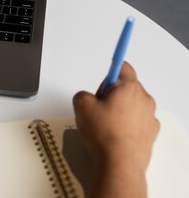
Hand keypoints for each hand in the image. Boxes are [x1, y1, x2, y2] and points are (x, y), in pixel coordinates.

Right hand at [72, 62, 158, 197]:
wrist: (119, 164)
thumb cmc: (104, 134)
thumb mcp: (81, 105)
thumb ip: (82, 94)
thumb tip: (86, 98)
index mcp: (129, 88)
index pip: (123, 67)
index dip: (110, 70)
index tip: (108, 69)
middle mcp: (144, 100)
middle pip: (126, 88)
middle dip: (111, 94)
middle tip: (97, 108)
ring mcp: (150, 118)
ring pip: (131, 106)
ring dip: (119, 111)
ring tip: (104, 126)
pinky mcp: (151, 134)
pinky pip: (136, 122)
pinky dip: (126, 125)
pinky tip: (113, 136)